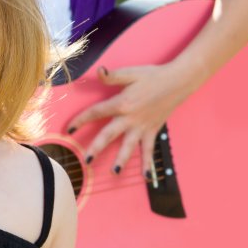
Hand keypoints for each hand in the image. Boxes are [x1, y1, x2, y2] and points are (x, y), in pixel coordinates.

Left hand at [67, 63, 198, 175]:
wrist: (178, 82)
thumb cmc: (152, 76)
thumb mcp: (130, 73)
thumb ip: (112, 76)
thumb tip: (98, 71)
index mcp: (121, 103)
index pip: (96, 113)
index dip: (81, 120)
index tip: (69, 130)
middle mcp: (130, 118)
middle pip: (109, 135)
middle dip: (96, 148)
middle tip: (86, 160)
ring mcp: (142, 127)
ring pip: (129, 147)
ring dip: (121, 160)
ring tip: (114, 173)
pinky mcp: (153, 131)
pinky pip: (149, 149)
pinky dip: (148, 163)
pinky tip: (147, 176)